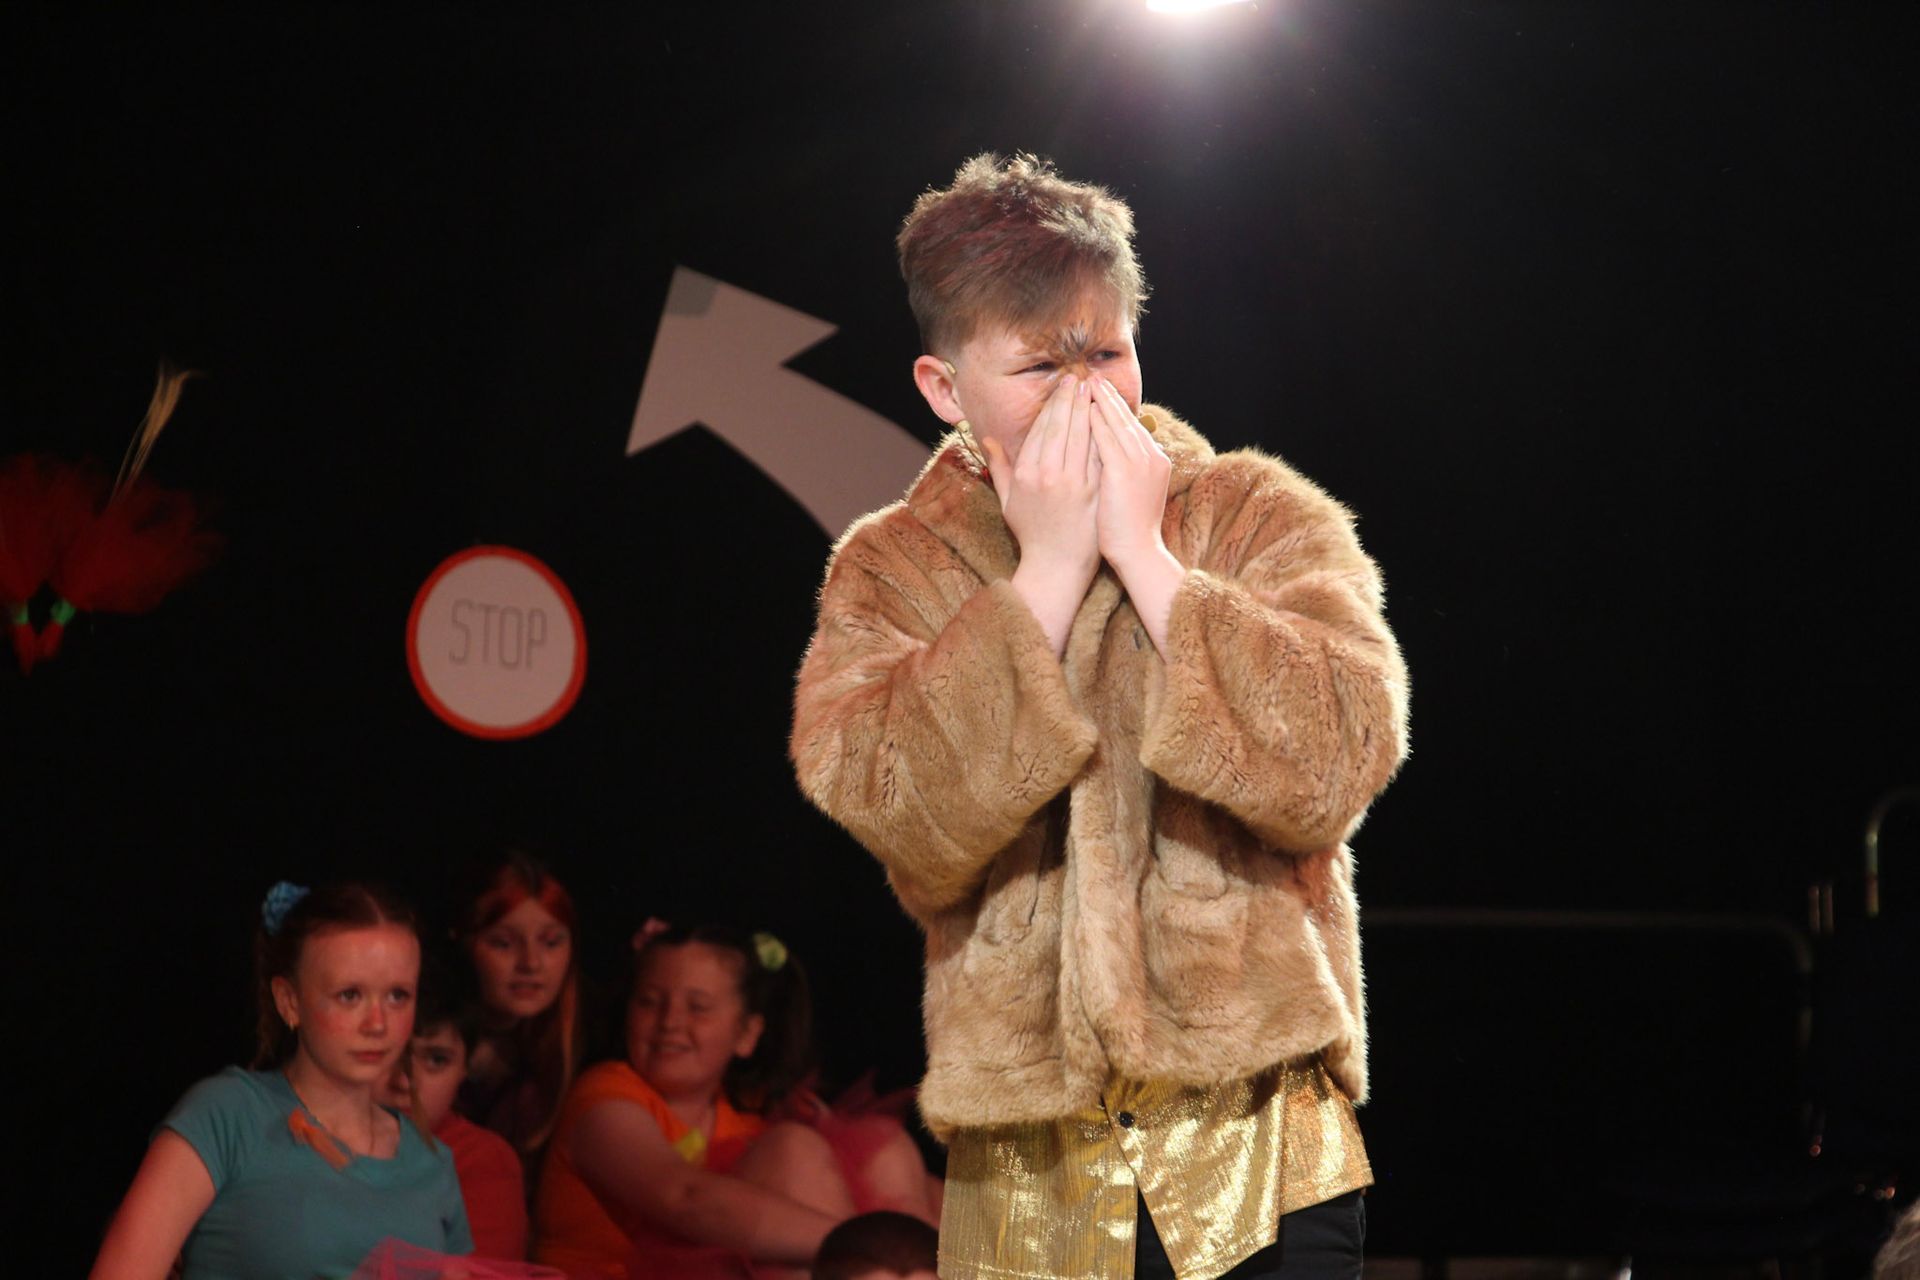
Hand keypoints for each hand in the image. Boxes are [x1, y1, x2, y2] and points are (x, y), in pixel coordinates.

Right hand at [980, 374, 1101, 587]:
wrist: (1057, 567)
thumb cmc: (1031, 535)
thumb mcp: (1007, 501)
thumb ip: (999, 467)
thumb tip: (988, 438)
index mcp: (1026, 473)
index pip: (1041, 428)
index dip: (1052, 404)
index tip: (1060, 387)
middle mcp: (1048, 475)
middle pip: (1062, 425)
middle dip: (1071, 398)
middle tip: (1078, 378)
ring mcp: (1074, 483)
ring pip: (1083, 435)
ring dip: (1089, 409)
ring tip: (1094, 390)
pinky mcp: (1095, 491)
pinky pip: (1100, 454)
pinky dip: (1104, 434)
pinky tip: (1109, 418)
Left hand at [1088, 376, 1171, 573]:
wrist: (1138, 555)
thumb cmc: (1130, 531)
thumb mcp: (1134, 493)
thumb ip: (1126, 469)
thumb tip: (1109, 453)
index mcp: (1156, 460)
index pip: (1131, 425)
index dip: (1114, 407)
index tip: (1099, 392)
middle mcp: (1151, 457)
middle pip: (1124, 418)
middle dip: (1106, 397)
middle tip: (1089, 378)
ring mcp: (1139, 463)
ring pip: (1115, 422)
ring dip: (1097, 402)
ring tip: (1082, 384)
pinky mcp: (1123, 472)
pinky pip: (1104, 438)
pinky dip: (1092, 422)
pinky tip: (1079, 410)